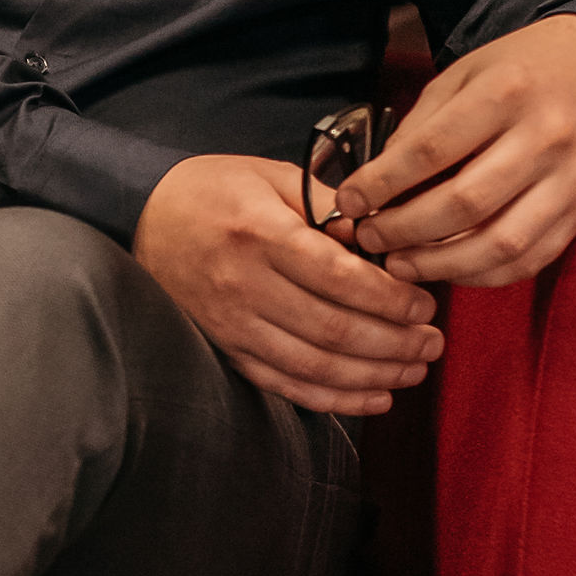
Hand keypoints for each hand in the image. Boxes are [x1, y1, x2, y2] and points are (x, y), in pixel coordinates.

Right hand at [132, 154, 442, 416]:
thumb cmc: (214, 191)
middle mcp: (244, 284)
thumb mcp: (272, 176)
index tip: (425, 305)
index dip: (391, 299)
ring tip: (414, 372)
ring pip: (314, 365)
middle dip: (395, 344)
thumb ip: (329, 205)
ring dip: (373, 376)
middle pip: (333, 329)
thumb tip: (383, 237)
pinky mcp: (225, 348)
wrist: (142, 218)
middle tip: (434, 344)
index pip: (339, 278)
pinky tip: (372, 398)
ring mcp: (232, 324)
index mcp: (261, 233)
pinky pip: (284, 385)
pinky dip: (332, 399)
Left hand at [334, 15, 575, 288]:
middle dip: (404, 230)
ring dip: (441, 264)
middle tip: (369, 238)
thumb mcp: (465, 74)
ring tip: (400, 264)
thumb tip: (376, 184)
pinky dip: (484, 275)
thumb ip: (421, 125)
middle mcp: (545, 136)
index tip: (348, 202)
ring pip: (500, 243)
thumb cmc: (521, 71)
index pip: (431, 150)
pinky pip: (531, 259)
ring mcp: (570, 178)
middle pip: (464, 203)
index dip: (382, 184)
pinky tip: (448, 270)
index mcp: (506, 92)